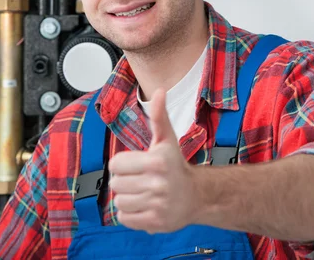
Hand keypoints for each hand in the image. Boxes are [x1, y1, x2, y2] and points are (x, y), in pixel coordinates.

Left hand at [108, 89, 198, 233]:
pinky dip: (129, 213)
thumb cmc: (175, 165)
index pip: (115, 164)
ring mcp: (158, 205)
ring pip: (119, 202)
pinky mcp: (155, 223)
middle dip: (124, 181)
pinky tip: (143, 205)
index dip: (122, 164)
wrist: (197, 196)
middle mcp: (158, 184)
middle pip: (115, 184)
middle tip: (139, 180)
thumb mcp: (167, 139)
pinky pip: (124, 218)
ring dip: (126, 198)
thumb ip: (159, 116)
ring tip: (141, 193)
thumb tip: (159, 91)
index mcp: (157, 161)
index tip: (135, 165)